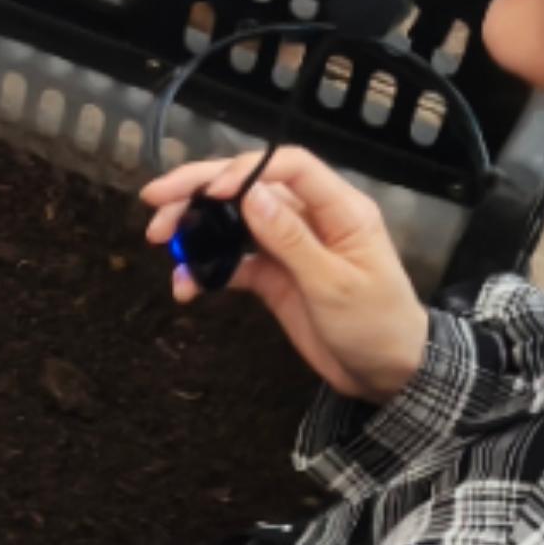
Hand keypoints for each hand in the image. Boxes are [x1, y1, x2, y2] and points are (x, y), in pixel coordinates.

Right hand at [143, 143, 429, 401]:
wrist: (389, 377)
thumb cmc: (377, 326)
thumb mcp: (336, 286)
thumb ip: (292, 240)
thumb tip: (250, 195)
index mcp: (338, 210)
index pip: (289, 167)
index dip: (245, 170)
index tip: (209, 191)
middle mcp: (310, 219)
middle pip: (249, 187)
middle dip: (199, 190)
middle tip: (154, 202)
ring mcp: (288, 247)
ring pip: (233, 221)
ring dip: (194, 228)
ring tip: (159, 241)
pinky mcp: (273, 276)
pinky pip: (233, 262)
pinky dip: (206, 270)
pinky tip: (184, 286)